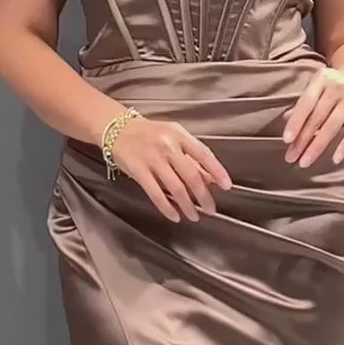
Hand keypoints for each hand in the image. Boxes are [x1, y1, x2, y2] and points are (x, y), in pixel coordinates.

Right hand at [110, 115, 232, 223]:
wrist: (117, 128)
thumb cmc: (150, 133)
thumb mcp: (174, 137)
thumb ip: (192, 156)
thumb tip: (211, 178)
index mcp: (180, 135)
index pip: (204, 154)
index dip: (217, 171)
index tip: (227, 186)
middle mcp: (168, 146)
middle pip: (191, 175)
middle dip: (203, 196)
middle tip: (210, 209)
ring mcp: (152, 158)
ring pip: (175, 187)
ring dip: (187, 205)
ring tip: (194, 216)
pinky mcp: (138, 171)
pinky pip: (156, 193)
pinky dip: (167, 207)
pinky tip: (175, 216)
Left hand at [283, 61, 343, 166]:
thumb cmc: (336, 84)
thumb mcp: (320, 86)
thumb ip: (305, 101)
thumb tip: (285, 119)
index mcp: (322, 78)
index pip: (306, 103)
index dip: (295, 122)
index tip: (286, 140)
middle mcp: (337, 86)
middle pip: (317, 117)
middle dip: (302, 140)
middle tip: (291, 157)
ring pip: (332, 126)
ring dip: (317, 146)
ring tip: (306, 161)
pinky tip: (335, 158)